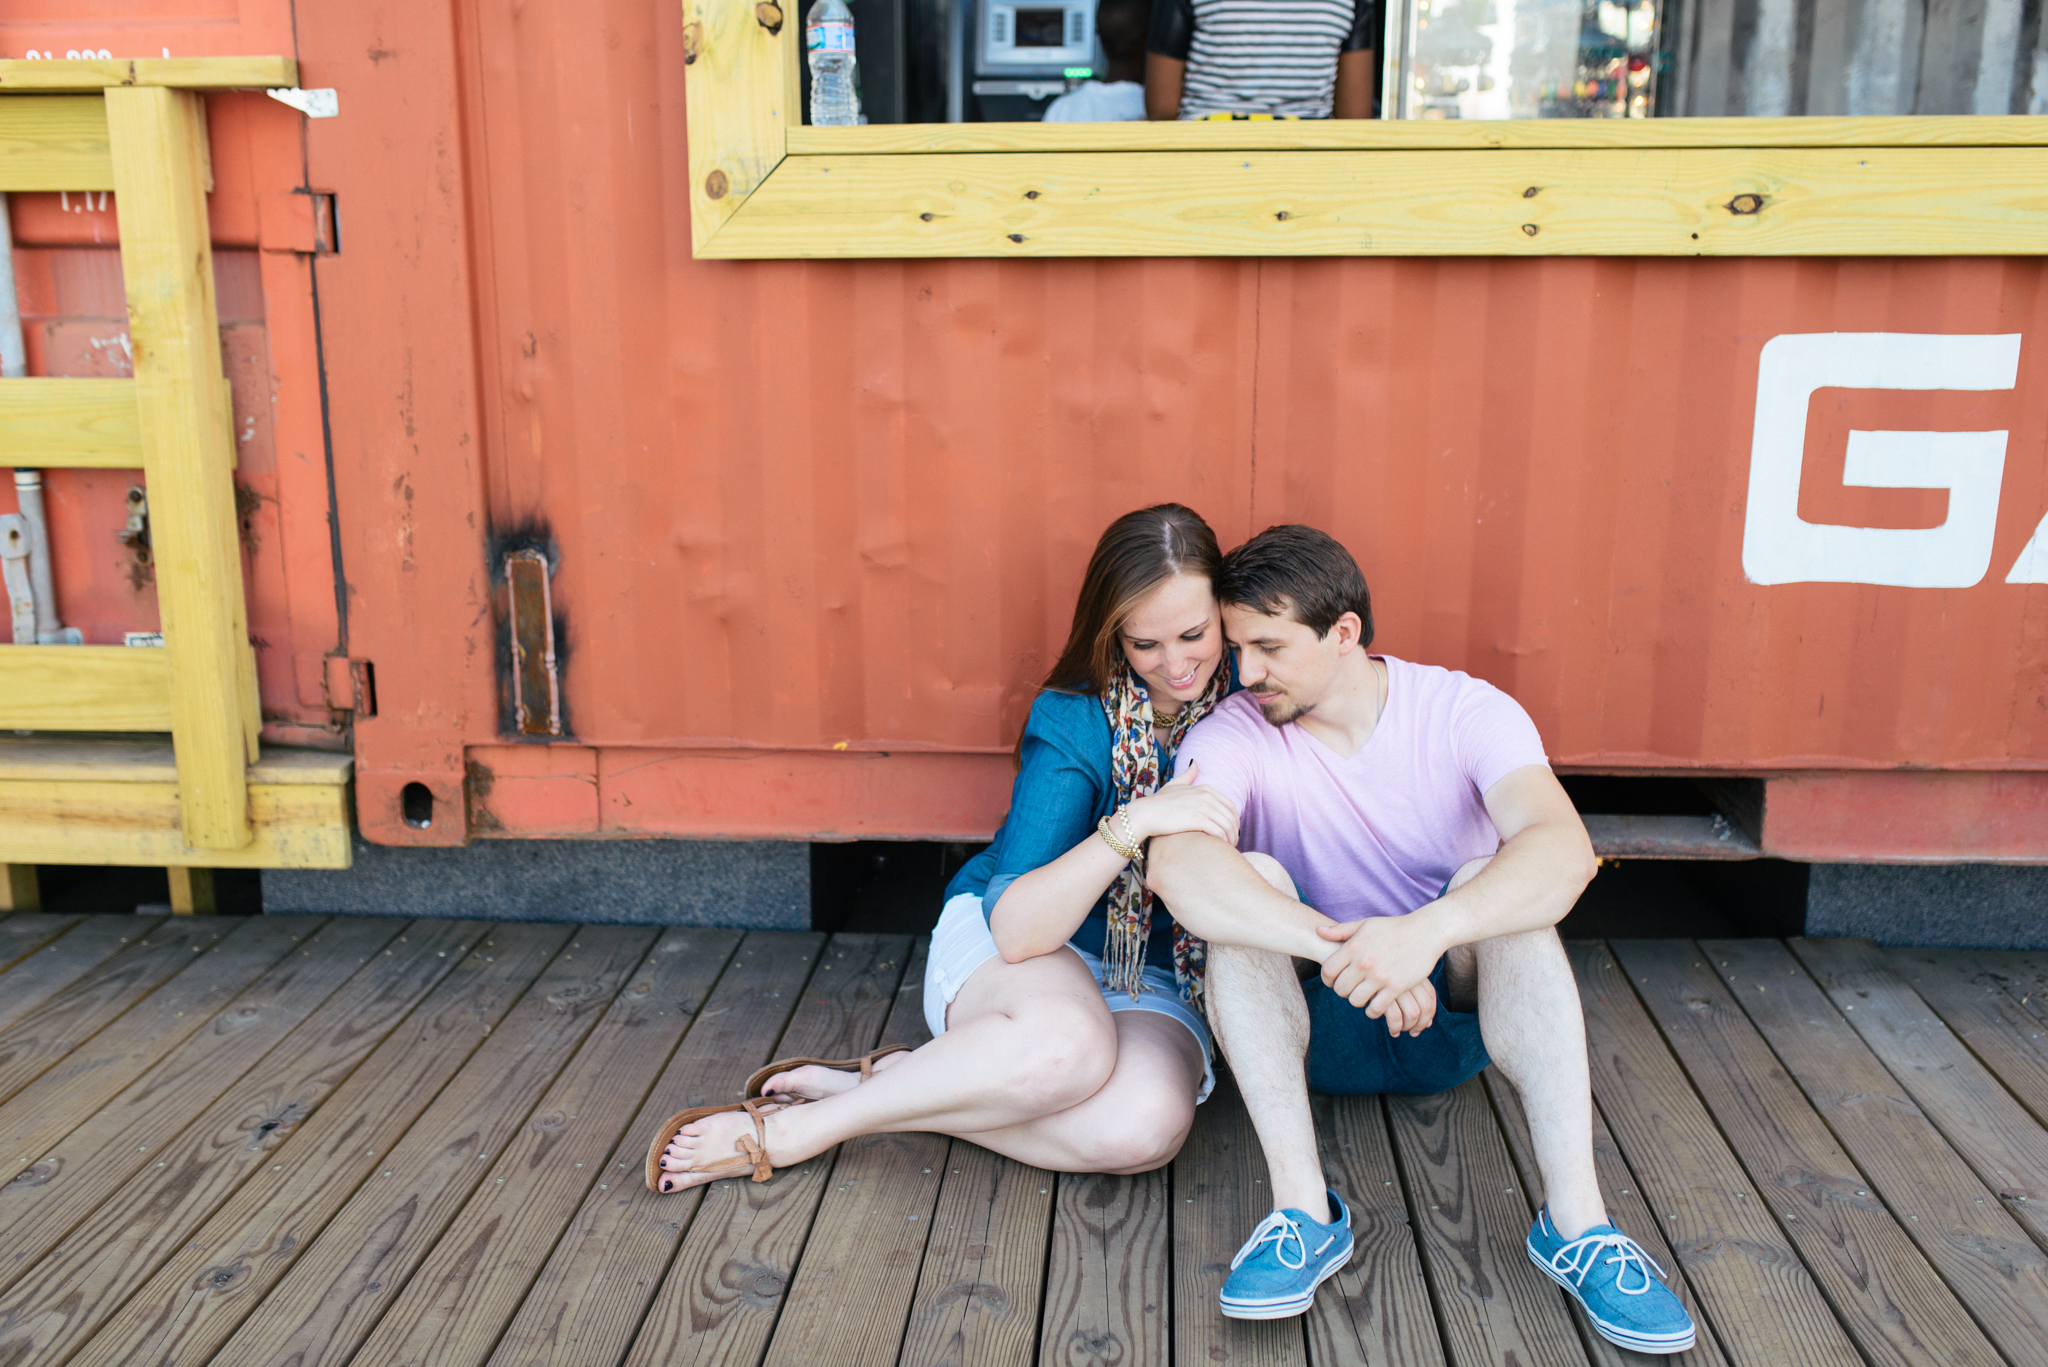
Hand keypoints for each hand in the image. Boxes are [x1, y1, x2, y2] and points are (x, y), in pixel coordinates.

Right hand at [1127, 760, 1238, 845]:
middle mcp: (1207, 795)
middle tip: (1232, 843)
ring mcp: (1203, 807)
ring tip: (1227, 848)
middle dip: (1235, 831)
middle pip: (1231, 816)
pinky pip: (1219, 833)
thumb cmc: (1158, 802)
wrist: (1145, 814)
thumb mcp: (1174, 784)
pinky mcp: (1198, 820)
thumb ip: (1187, 775)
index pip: (1230, 806)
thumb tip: (1195, 762)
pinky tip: (1219, 848)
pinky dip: (1222, 842)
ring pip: (1227, 826)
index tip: (1232, 831)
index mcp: (1205, 788)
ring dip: (1231, 838)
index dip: (1234, 820)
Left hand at [1316, 912, 1446, 1034]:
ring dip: (1357, 1001)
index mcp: (1353, 946)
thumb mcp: (1365, 924)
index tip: (1332, 981)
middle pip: (1340, 988)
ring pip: (1356, 1001)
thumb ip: (1340, 930)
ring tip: (1362, 996)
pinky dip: (1373, 1010)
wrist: (1425, 931)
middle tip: (1349, 989)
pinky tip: (1375, 1005)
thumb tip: (1318, 931)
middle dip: (1342, 991)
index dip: (1327, 979)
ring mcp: (1380, 976)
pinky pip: (1377, 1008)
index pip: (1327, 970)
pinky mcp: (1396, 987)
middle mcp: (1364, 962)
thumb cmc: (1393, 927)